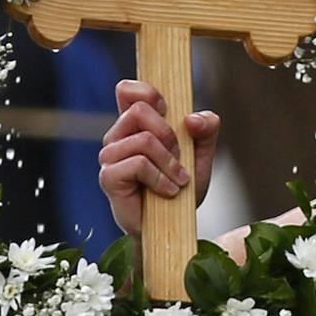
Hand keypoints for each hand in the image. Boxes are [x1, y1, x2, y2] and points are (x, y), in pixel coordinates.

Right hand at [97, 80, 219, 235]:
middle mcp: (118, 136)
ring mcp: (110, 156)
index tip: (168, 111)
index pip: (128, 90)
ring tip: (178, 180)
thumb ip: (206, 129)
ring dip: (170, 163)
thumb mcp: (202, 154)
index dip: (148, 92)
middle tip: (180, 158)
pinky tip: (168, 191)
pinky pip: (138, 164)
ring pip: (144, 140)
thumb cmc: (182, 187)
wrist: (174, 225)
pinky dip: (161, 179)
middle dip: (170, 135)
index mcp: (136, 124)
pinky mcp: (108, 177)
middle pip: (139, 109)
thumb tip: (192, 118)